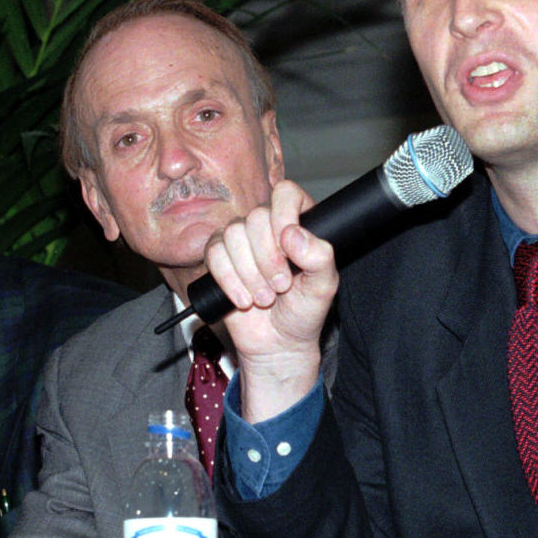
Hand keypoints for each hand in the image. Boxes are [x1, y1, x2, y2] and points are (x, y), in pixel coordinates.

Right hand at [203, 179, 337, 421]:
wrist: (278, 343)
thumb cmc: (304, 311)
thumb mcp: (324, 287)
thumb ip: (320, 256)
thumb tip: (292, 234)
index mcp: (298, 222)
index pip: (286, 193)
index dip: (284, 215)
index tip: (289, 247)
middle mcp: (267, 226)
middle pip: (256, 217)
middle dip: (268, 258)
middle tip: (281, 286)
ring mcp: (241, 240)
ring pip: (233, 234)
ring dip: (249, 273)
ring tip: (265, 298)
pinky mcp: (219, 258)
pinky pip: (214, 254)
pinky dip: (228, 280)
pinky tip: (244, 299)